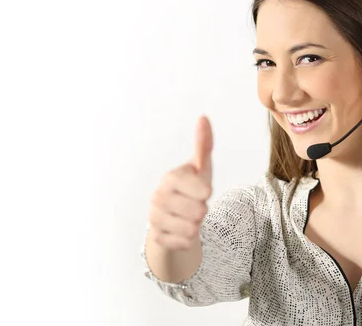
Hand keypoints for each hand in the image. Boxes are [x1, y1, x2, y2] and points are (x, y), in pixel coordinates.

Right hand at [148, 116, 212, 249]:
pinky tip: (181, 230)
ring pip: (191, 230)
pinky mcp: (156, 238)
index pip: (203, 190)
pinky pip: (183, 244)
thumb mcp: (201, 167)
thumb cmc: (192, 187)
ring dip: (196, 226)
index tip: (203, 190)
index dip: (206, 192)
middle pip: (199, 212)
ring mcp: (154, 218)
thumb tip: (203, 117)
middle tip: (195, 205)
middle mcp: (158, 197)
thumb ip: (204, 144)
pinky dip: (188, 240)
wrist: (176, 217)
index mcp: (171, 178)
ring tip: (189, 217)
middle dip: (203, 211)